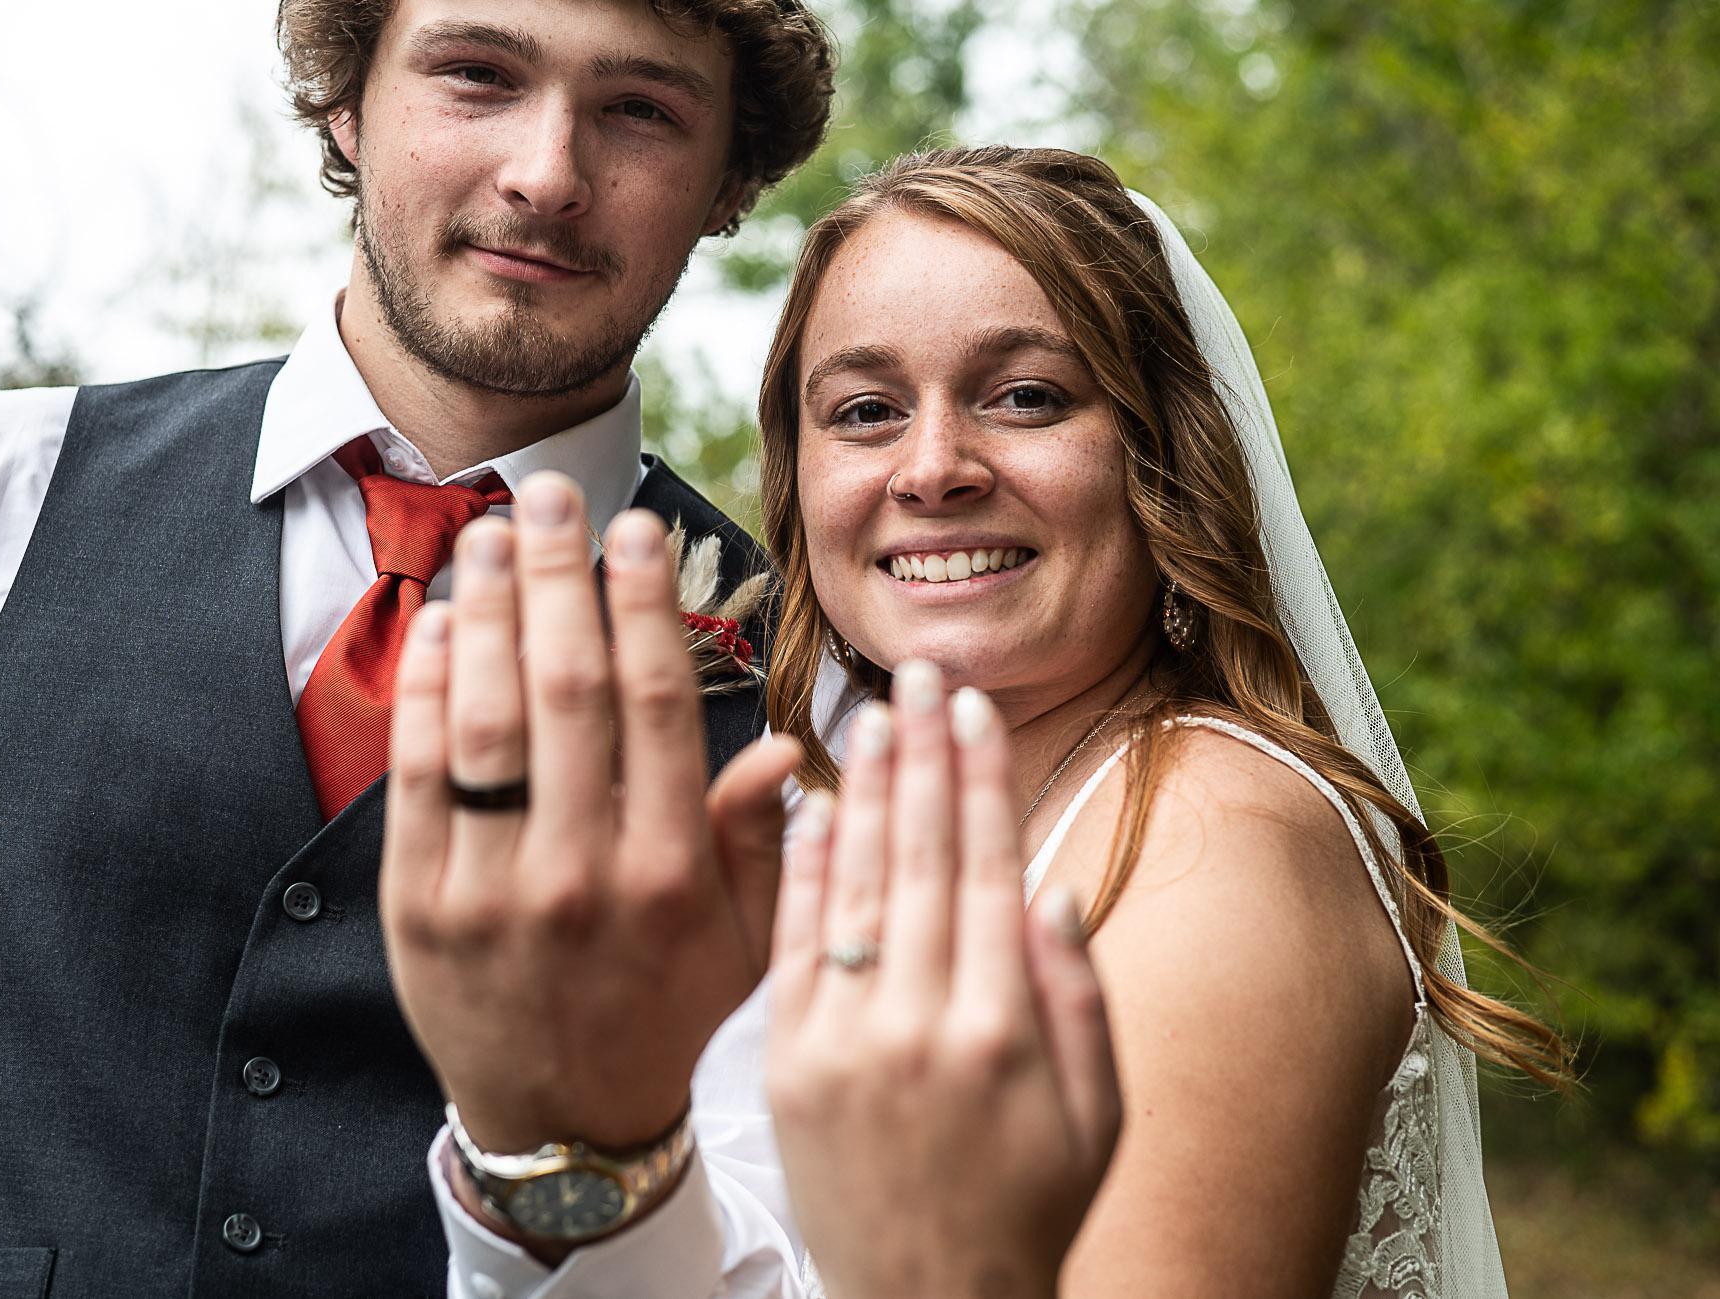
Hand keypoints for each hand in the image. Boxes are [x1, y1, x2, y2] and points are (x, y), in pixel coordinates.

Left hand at [381, 471, 798, 1161]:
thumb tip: (778, 744)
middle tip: (548, 492)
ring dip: (489, 612)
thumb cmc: (666, 1012)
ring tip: (488, 533)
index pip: (653, 705)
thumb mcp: (750, 941)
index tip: (634, 529)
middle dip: (557, 575)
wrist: (566, 1123)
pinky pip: (418, 777)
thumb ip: (763, 840)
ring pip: (489, 721)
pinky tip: (442, 626)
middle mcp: (582, 874)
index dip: (642, 603)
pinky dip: (427, 693)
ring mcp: (493, 890)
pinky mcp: (420, 907)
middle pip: (567, 689)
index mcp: (670, 873)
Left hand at [766, 661, 1121, 1298]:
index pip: (988, 868)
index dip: (982, 778)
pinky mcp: (786, 1064)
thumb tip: (1051, 885)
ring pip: (855, 887)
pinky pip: (794, 945)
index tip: (976, 709)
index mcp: (1007, 1032)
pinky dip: (804, 870)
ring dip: (864, 789)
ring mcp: (845, 1043)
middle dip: (925, 753)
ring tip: (872, 711)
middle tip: (923, 673)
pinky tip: (814, 805)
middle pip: (921, 857)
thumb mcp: (1098, 1116)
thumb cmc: (1025, 1211)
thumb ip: (1077, 996)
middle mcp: (923, 1026)